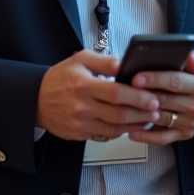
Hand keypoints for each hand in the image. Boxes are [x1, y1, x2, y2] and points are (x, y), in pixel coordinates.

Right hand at [35, 50, 161, 141]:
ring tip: (149, 118)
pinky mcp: (79, 134)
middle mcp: (82, 106)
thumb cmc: (60, 78)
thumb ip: (105, 61)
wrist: (35, 99)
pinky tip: (131, 124)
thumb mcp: (80, 60)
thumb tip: (126, 64)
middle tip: (157, 110)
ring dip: (135, 124)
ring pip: (115, 127)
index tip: (152, 97)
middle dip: (142, 113)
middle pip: (119, 113)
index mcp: (83, 84)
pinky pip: (105, 134)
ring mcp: (80, 123)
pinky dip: (121, 130)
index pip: (116, 92)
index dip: (137, 97)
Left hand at [127, 50, 193, 145]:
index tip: (136, 77)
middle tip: (122, 91)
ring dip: (140, 115)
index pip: (175, 81)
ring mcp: (190, 123)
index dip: (154, 79)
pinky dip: (146, 137)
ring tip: (121, 108)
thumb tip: (187, 56)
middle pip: (164, 100)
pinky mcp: (184, 134)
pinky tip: (132, 132)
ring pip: (160, 119)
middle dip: (141, 96)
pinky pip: (163, 138)